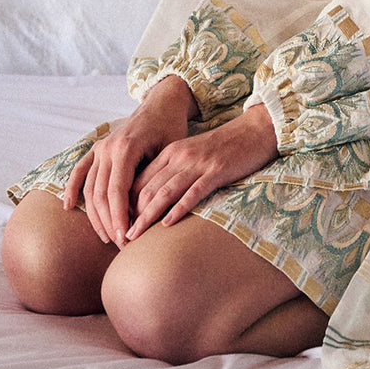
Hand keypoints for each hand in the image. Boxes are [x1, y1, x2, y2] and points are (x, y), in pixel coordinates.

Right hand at [63, 75, 195, 247]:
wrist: (162, 105)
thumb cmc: (170, 129)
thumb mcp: (169, 152)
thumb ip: (154, 179)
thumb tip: (146, 213)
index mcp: (126, 148)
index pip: (117, 192)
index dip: (119, 218)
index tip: (126, 240)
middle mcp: (107, 148)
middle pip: (101, 194)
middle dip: (109, 223)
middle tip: (120, 245)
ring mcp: (100, 148)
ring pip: (90, 188)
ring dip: (95, 215)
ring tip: (106, 237)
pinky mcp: (96, 149)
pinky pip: (80, 170)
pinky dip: (72, 188)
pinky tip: (68, 207)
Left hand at [126, 103, 278, 239]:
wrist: (253, 130)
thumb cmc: (222, 147)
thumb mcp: (192, 155)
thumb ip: (173, 171)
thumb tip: (154, 199)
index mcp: (170, 152)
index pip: (139, 179)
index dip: (125, 203)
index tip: (117, 225)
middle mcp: (179, 156)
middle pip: (147, 188)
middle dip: (131, 215)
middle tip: (119, 238)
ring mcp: (197, 164)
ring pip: (165, 192)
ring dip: (147, 216)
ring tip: (134, 236)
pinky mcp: (215, 171)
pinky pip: (193, 192)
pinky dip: (178, 209)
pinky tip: (167, 224)